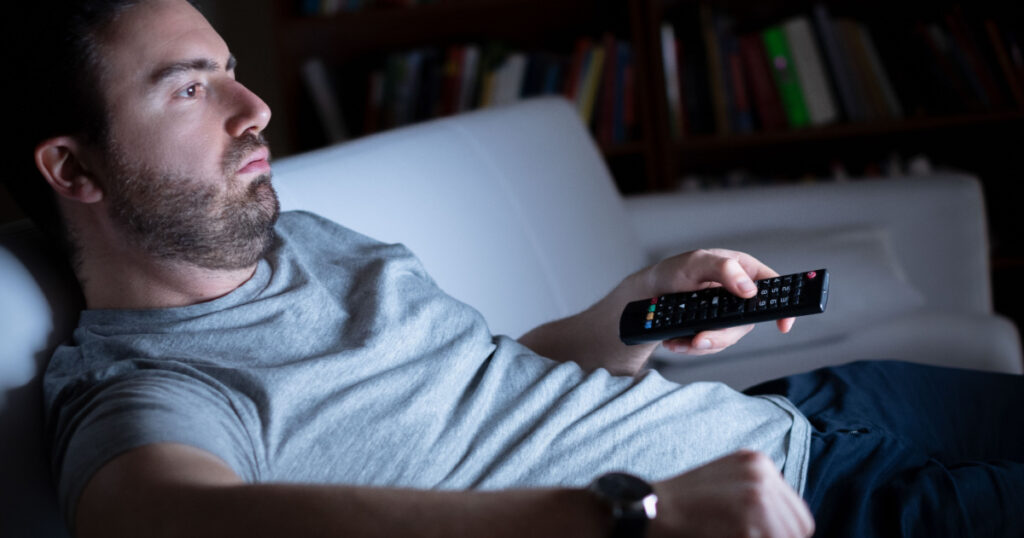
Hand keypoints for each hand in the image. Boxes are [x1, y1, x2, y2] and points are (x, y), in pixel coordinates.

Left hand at [643, 249, 794, 355]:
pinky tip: (675, 341)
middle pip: (747, 321)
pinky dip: (691, 347)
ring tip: (678, 340)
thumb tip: (749, 289)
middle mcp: (739, 295)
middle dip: (722, 335)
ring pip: (727, 338)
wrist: (649, 294)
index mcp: (743, 271)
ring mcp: (726, 315)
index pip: (773, 286)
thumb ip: (723, 269)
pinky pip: (710, 345)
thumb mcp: (695, 261)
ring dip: (702, 344)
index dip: (783, 306)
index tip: (783, 326)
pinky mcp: (712, 330)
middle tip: (699, 339)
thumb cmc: (674, 271)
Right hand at [651, 450, 814, 537]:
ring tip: (732, 537)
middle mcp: (761, 475)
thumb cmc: (683, 506)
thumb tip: (788, 528)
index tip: (759, 536)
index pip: (798, 513)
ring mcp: (756, 498)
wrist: (648, 511)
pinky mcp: (747, 525)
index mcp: (758, 463)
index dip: (785, 533)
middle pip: (800, 528)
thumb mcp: (726, 485)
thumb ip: (759, 499)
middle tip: (744, 537)